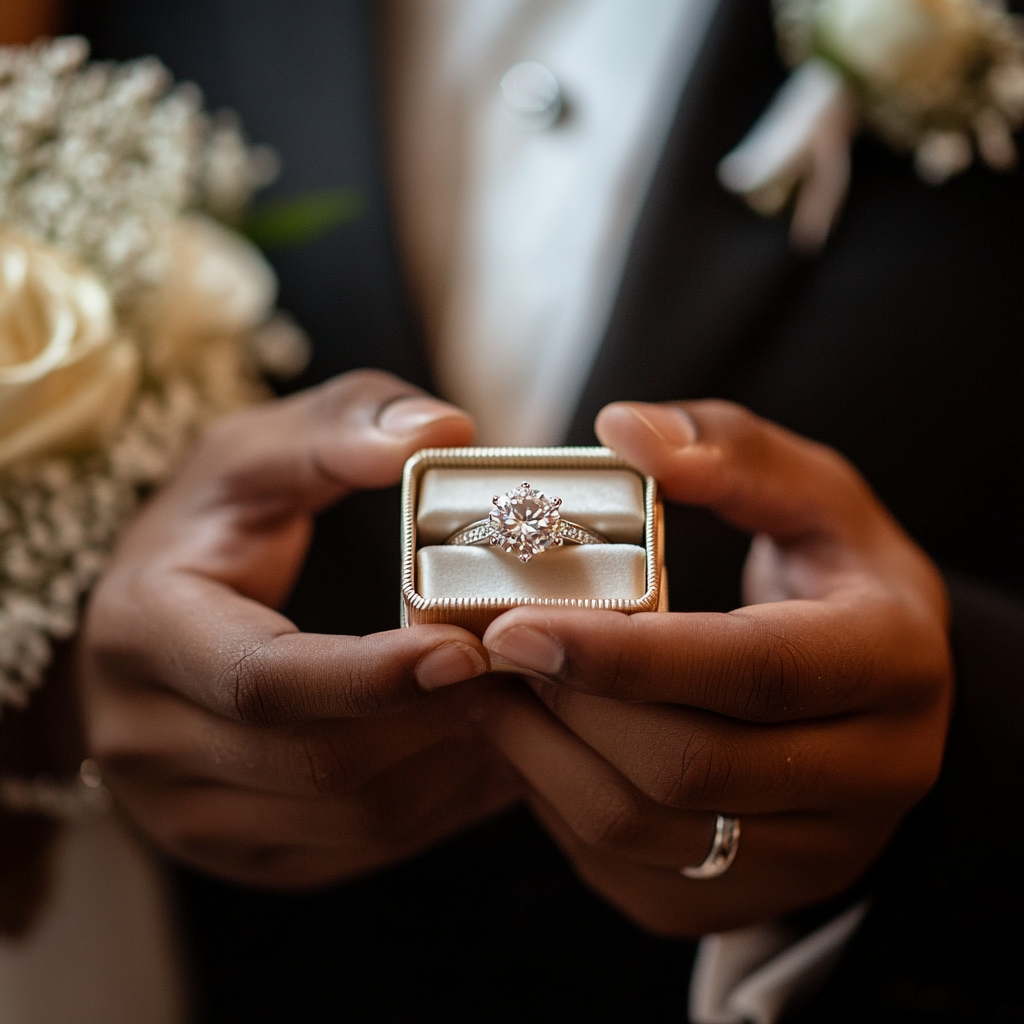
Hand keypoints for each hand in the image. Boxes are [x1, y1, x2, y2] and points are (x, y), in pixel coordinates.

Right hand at [78, 370, 517, 888]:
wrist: (147, 618)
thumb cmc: (207, 525)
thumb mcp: (254, 452)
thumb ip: (343, 425)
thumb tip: (443, 430)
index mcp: (144, 634)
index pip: (262, 681)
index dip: (371, 674)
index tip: (465, 645)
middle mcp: (148, 741)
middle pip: (318, 763)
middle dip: (435, 720)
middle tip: (522, 670)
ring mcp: (189, 812)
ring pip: (352, 819)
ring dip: (451, 766)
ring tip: (516, 704)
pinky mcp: (240, 848)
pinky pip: (359, 848)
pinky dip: (439, 803)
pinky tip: (486, 748)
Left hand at [479, 400, 952, 935]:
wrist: (884, 695)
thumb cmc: (840, 579)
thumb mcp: (815, 494)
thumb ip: (729, 448)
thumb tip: (624, 430)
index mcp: (893, 662)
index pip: (751, 669)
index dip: (622, 653)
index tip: (513, 625)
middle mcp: (874, 776)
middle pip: (689, 764)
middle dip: (566, 705)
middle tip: (489, 650)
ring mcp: (815, 854)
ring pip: (646, 831)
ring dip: (543, 758)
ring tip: (491, 689)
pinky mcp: (753, 894)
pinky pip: (629, 867)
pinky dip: (559, 802)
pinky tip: (537, 739)